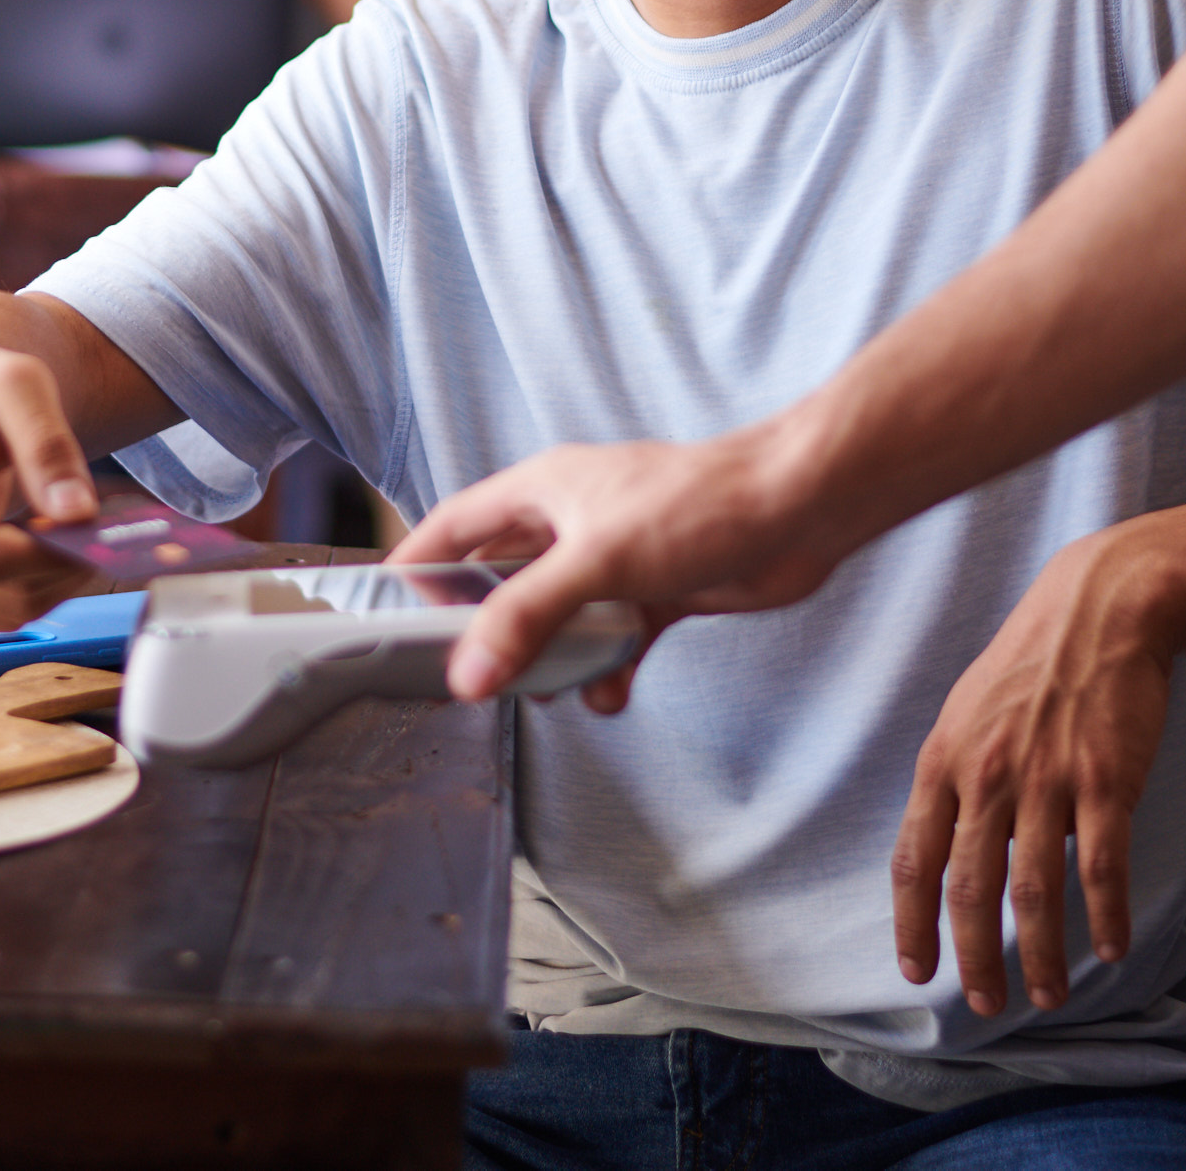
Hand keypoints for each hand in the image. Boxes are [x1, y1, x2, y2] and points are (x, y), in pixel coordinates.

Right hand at [0, 342, 103, 627]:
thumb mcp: (15, 383)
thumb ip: (48, 445)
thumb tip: (79, 513)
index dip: (53, 554)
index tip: (90, 523)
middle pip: (3, 592)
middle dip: (65, 566)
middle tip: (96, 524)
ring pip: (4, 613)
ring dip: (53, 582)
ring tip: (68, 531)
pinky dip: (30, 590)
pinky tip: (40, 550)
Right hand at [387, 422, 860, 709]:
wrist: (800, 510)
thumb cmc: (699, 506)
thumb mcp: (595, 562)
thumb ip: (526, 617)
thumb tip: (468, 673)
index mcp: (541, 492)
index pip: (453, 527)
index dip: (417, 568)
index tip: (385, 616)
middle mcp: (571, 522)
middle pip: (502, 581)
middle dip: (490, 632)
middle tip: (473, 679)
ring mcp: (615, 558)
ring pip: (559, 618)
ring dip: (553, 660)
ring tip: (551, 692)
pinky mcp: (657, 591)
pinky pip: (612, 639)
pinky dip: (607, 670)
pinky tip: (614, 692)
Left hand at [892, 531, 1173, 1014]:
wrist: (1100, 610)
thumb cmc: (1029, 666)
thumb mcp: (967, 715)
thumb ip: (955, 782)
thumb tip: (951, 851)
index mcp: (943, 761)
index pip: (913, 859)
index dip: (912, 923)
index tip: (917, 971)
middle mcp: (986, 775)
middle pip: (969, 889)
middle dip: (974, 958)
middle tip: (985, 1004)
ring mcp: (1046, 779)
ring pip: (1034, 891)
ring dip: (1039, 956)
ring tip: (1049, 995)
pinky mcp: (1106, 781)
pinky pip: (1101, 866)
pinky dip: (1106, 916)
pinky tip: (1110, 948)